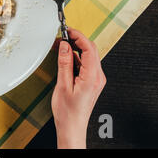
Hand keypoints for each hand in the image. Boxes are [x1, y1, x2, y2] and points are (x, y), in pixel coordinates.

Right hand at [51, 28, 105, 148]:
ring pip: (87, 56)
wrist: (72, 127)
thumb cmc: (68, 112)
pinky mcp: (91, 81)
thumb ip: (64, 63)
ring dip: (74, 49)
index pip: (89, 49)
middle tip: (62, 35)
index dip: (79, 36)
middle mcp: (97, 77)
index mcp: (92, 77)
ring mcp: (95, 79)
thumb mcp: (63, 85)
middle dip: (76, 40)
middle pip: (90, 50)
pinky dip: (75, 57)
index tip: (68, 31)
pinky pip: (85, 64)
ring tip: (60, 46)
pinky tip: (65, 57)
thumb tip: (64, 46)